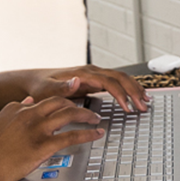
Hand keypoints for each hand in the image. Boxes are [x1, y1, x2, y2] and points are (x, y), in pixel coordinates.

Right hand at [0, 96, 104, 180]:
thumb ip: (13, 109)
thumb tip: (28, 100)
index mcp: (18, 108)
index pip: (46, 99)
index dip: (62, 101)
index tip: (70, 105)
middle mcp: (29, 114)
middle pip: (61, 102)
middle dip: (78, 105)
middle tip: (87, 110)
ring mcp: (37, 129)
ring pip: (70, 114)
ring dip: (87, 116)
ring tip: (95, 119)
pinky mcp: (42, 146)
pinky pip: (72, 136)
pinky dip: (87, 134)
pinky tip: (96, 135)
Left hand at [28, 65, 150, 111]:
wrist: (34, 81)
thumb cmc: (39, 87)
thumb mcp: (46, 90)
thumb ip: (61, 87)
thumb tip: (76, 81)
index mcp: (83, 74)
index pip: (109, 82)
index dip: (121, 94)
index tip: (128, 108)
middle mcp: (91, 72)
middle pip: (120, 77)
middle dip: (134, 91)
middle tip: (144, 106)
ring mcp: (93, 76)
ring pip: (121, 78)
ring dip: (134, 89)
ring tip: (146, 101)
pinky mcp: (94, 81)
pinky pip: (116, 83)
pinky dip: (128, 89)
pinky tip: (134, 97)